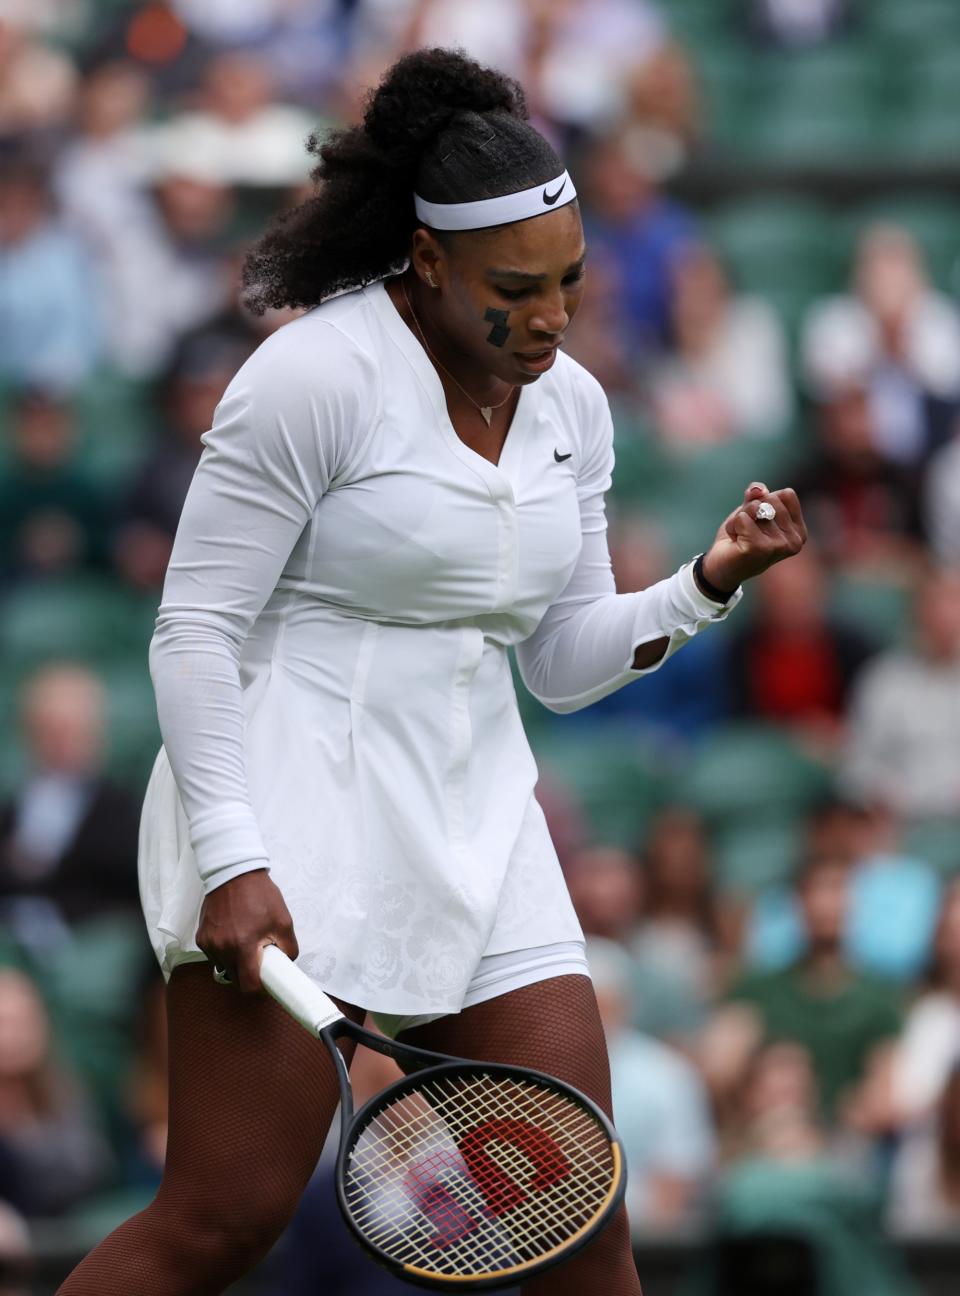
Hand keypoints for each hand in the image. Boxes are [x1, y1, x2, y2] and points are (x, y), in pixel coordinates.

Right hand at [196, 868, 298, 993]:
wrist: (234, 873)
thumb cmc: (260, 895)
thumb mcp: (284, 921)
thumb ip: (289, 948)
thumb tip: (287, 964)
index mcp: (243, 946)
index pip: (248, 986)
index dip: (259, 989)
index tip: (266, 983)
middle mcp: (222, 948)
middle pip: (235, 979)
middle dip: (248, 975)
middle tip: (259, 959)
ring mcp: (209, 943)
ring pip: (223, 967)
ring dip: (235, 962)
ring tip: (246, 941)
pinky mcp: (201, 937)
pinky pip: (214, 955)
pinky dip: (224, 951)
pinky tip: (233, 934)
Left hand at [700, 482, 806, 593]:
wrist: (721, 567)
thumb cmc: (740, 538)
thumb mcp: (750, 511)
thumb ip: (757, 496)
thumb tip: (758, 489)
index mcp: (799, 531)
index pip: (787, 495)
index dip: (765, 501)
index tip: (759, 521)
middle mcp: (794, 541)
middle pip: (770, 499)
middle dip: (750, 510)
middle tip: (746, 531)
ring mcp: (779, 546)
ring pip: (754, 508)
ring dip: (739, 520)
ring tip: (740, 537)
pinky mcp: (760, 548)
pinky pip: (743, 518)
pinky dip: (733, 526)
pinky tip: (735, 542)